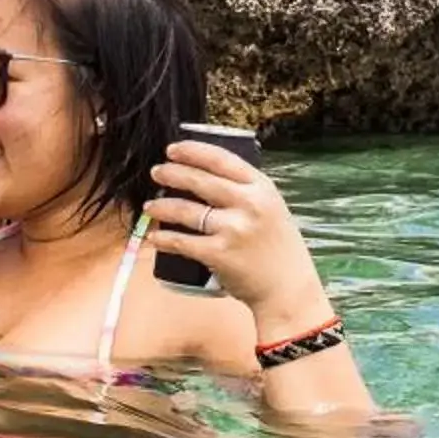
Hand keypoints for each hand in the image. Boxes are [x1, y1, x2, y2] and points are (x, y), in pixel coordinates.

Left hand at [143, 141, 331, 330]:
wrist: (288, 288)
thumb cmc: (279, 249)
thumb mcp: (271, 209)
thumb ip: (246, 193)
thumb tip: (206, 177)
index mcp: (262, 188)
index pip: (222, 159)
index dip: (193, 151)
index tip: (173, 149)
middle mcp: (248, 204)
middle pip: (200, 181)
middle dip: (172, 173)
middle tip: (157, 172)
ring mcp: (233, 229)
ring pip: (186, 210)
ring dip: (162, 206)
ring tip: (150, 206)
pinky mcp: (220, 254)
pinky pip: (182, 242)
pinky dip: (164, 239)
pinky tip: (154, 236)